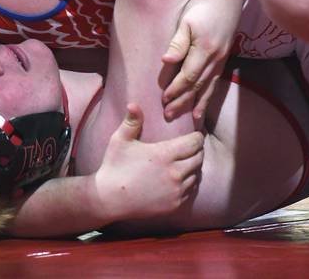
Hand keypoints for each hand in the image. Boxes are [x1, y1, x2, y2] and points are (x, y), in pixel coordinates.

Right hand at [93, 103, 202, 220]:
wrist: (109, 199)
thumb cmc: (114, 167)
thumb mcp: (120, 140)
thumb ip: (131, 121)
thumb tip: (133, 104)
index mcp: (164, 154)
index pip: (195, 143)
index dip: (197, 137)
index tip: (194, 135)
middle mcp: (174, 173)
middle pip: (199, 158)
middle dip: (197, 151)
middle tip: (190, 147)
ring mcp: (176, 191)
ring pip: (196, 175)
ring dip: (193, 167)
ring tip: (185, 162)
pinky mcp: (174, 205)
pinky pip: (190, 191)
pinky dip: (188, 183)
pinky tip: (179, 179)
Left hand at [161, 0, 244, 121]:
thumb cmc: (202, 5)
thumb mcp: (186, 21)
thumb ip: (177, 43)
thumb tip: (166, 62)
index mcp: (204, 49)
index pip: (188, 76)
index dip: (176, 90)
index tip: (164, 100)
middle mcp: (216, 58)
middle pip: (198, 86)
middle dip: (183, 102)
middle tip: (169, 116)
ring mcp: (222, 59)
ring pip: (209, 87)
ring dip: (198, 103)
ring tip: (190, 118)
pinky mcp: (224, 57)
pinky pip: (216, 81)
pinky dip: (209, 95)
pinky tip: (204, 103)